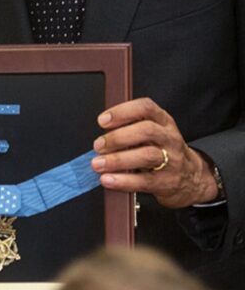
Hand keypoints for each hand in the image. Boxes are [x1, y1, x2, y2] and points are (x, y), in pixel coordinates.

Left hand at [91, 97, 218, 207]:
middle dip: (118, 137)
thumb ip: (131, 129)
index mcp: (163, 121)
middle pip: (146, 131)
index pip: (146, 108)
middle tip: (98, 145)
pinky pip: (144, 181)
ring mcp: (171, 160)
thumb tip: (101, 135)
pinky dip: (123, 181)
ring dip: (118, 159)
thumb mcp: (154, 133)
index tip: (103, 120)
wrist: (190, 178)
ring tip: (99, 164)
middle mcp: (169, 138)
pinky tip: (108, 179)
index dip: (123, 111)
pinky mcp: (167, 182)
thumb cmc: (163, 151)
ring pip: (147, 155)